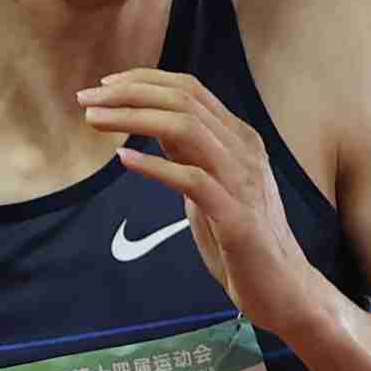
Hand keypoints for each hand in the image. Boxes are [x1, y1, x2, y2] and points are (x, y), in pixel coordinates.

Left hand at [79, 68, 313, 330]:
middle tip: (85, 100)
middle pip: (183, 100)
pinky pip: (192, 180)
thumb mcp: (210, 184)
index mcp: (239, 138)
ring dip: (134, 118)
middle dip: (129, 94)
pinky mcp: (237, 217)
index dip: (143, 80)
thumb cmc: (241, 239)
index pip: (190, 88)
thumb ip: (189, 153)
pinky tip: (123, 159)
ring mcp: (243, 181)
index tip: (103, 87)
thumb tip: (152, 123)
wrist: (284, 289)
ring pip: (187, 128)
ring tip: (94, 121)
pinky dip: (155, 166)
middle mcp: (244, 150)